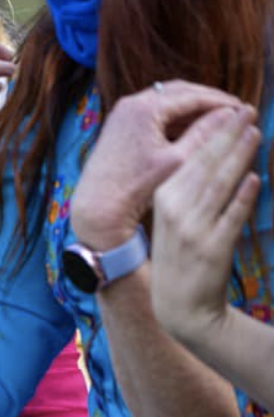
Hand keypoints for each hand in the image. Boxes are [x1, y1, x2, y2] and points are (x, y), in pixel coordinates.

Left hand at [72, 81, 252, 250]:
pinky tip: (193, 127)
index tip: (243, 107)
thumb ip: (206, 134)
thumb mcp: (179, 160)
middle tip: (233, 108)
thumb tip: (231, 115)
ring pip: (165, 100)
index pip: (191, 96)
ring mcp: (123, 113)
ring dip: (191, 107)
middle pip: (178, 92)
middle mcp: (130, 104)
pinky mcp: (120, 124)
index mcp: (144, 108)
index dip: (220, 101)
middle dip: (207, 99)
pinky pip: (153, 112)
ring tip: (218, 117)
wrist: (99, 203)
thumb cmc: (137, 185)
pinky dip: (174, 116)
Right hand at [152, 106, 261, 344]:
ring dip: (239, 157)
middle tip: (247, 110)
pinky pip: (231, 218)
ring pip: (220, 185)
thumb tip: (216, 158)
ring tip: (254, 132)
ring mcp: (193, 230)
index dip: (212, 133)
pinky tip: (254, 179)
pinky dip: (243, 198)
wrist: (180, 307)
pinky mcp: (212, 249)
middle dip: (228, 135)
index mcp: (162, 200)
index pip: (190, 159)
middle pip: (206, 165)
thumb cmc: (180, 259)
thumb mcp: (174, 220)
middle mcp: (175, 211)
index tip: (229, 111)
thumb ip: (190, 191)